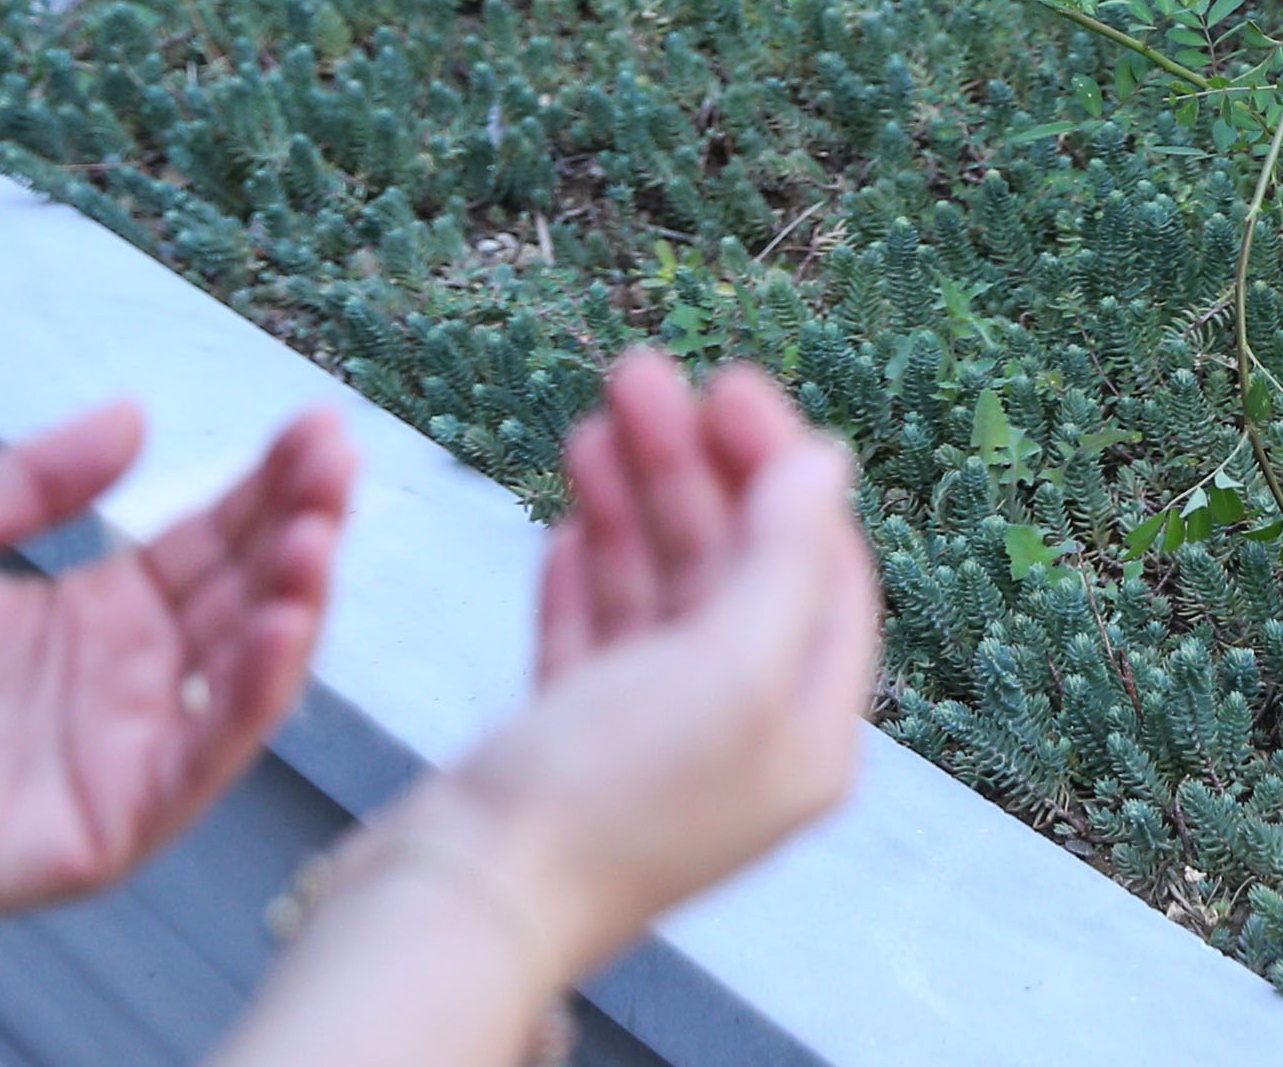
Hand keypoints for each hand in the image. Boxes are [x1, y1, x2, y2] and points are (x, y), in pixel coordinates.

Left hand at [0, 400, 357, 917]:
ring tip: (318, 532)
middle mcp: (126, 684)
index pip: (211, 542)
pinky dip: (254, 693)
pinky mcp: (112, 824)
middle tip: (336, 459)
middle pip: (244, 596)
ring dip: (296, 601)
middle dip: (301, 524)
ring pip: (245, 673)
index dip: (267, 486)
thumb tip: (135, 415)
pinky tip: (281, 623)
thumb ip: (32, 480)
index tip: (317, 427)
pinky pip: (205, 758)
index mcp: (95, 618)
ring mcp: (125, 754)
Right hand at [446, 355, 879, 976]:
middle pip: (734, 569)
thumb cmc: (597, 803)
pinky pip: (597, 644)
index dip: (778, 469)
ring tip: (594, 422)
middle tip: (640, 377)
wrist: (456, 905)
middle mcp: (740, 743)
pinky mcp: (570, 757)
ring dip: (634, 502)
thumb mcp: (727, 664)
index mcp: (805, 732)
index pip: (819, 567)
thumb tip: (827, 464)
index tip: (727, 386)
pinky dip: (590, 577)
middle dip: (691, 465)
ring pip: (659, 595)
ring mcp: (651, 751)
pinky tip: (574, 526)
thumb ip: (786, 557)